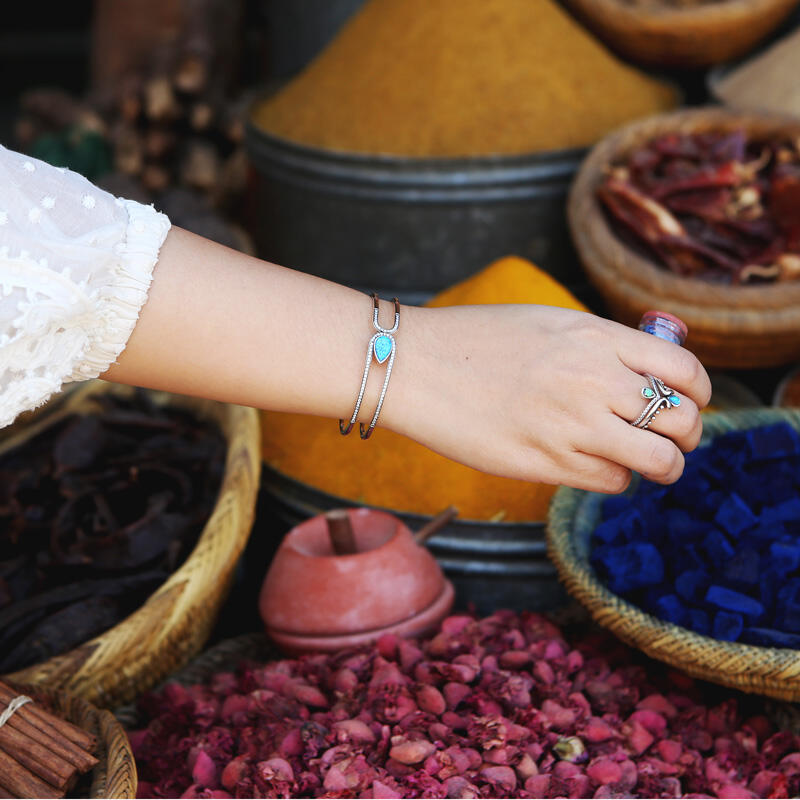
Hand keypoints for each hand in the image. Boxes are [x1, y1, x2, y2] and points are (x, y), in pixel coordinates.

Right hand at [386, 304, 711, 492]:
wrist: (415, 365)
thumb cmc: (474, 341)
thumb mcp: (547, 323)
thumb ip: (598, 345)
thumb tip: (641, 375)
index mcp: (596, 337)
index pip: (684, 371)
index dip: (697, 393)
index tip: (687, 403)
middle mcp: (593, 380)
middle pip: (681, 420)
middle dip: (685, 434)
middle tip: (668, 438)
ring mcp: (571, 424)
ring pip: (658, 461)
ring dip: (660, 465)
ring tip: (643, 462)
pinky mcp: (545, 462)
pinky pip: (612, 481)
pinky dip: (615, 478)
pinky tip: (594, 465)